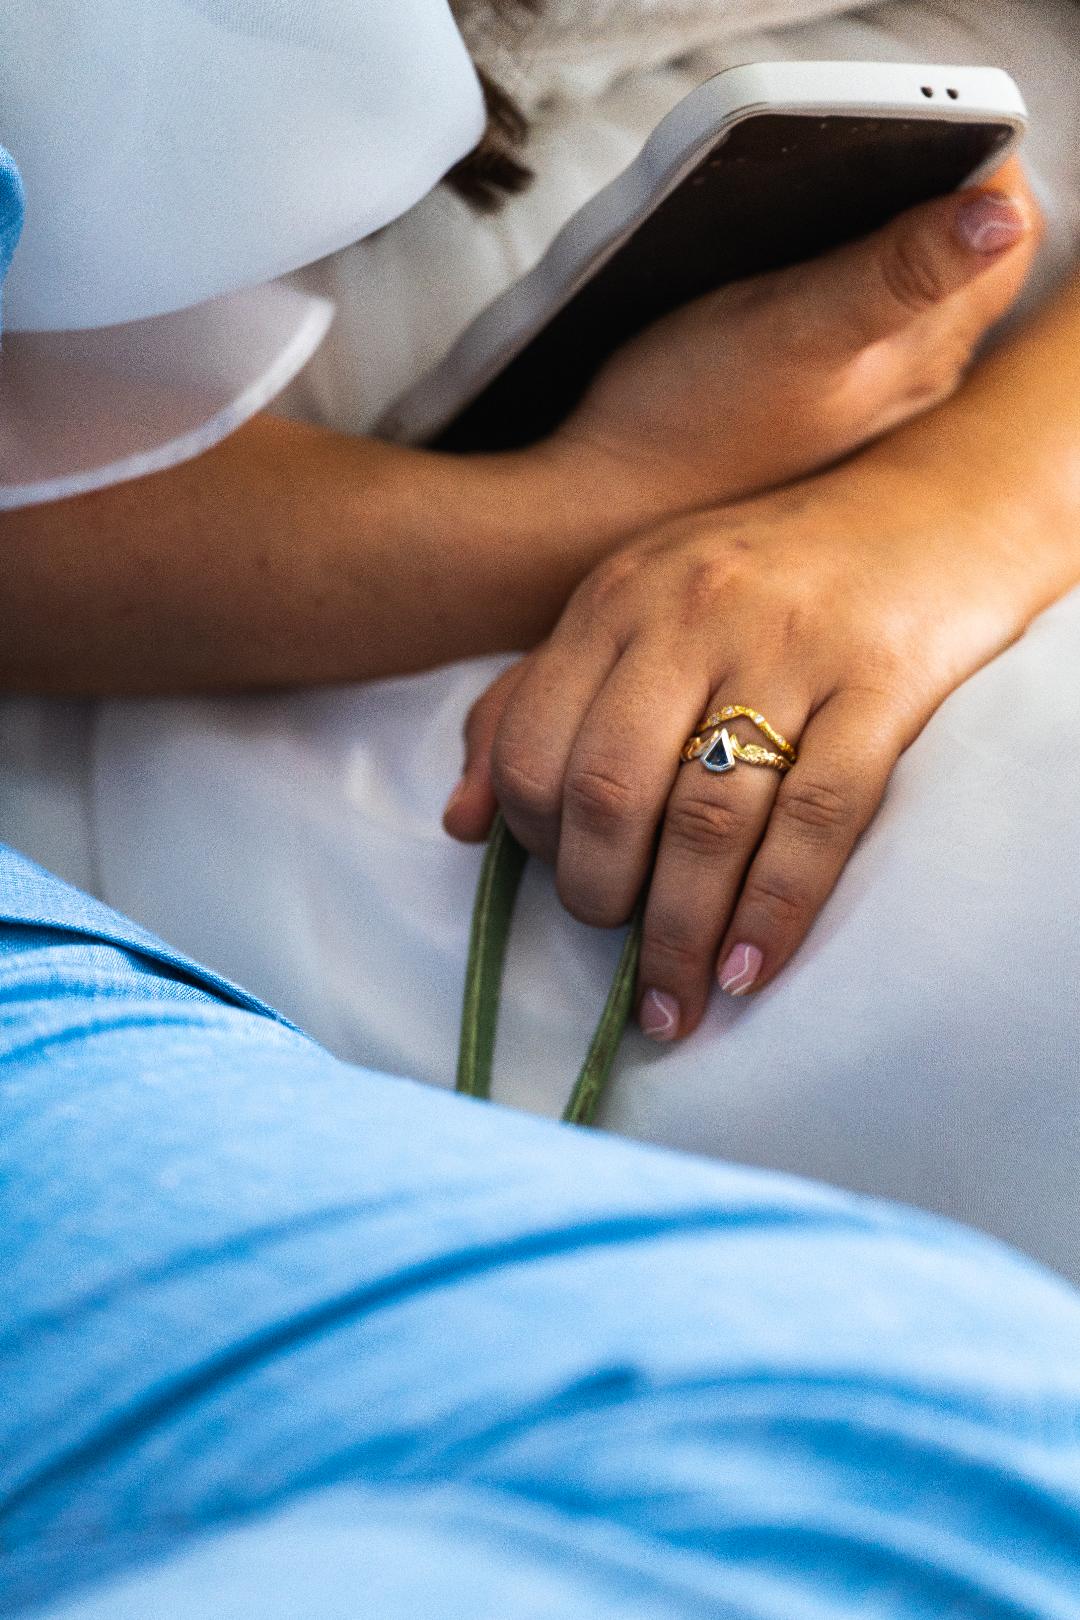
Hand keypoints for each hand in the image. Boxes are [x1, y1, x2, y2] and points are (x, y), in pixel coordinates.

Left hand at [445, 457, 1035, 1038]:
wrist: (929, 509)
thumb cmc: (763, 577)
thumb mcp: (633, 606)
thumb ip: (536, 698)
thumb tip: (461, 822)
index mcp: (617, 599)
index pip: (537, 746)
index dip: (532, 841)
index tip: (561, 885)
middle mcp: (691, 614)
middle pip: (609, 789)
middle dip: (598, 896)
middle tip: (617, 947)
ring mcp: (791, 647)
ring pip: (707, 818)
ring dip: (679, 932)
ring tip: (674, 1000)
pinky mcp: (883, 682)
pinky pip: (819, 817)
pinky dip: (775, 911)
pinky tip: (749, 971)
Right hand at [552, 161, 1039, 518]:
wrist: (607, 509)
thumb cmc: (687, 417)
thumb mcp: (793, 325)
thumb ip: (898, 270)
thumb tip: (1001, 217)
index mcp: (927, 352)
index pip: (1007, 232)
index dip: (973, 167)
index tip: (904, 142)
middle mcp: (914, 384)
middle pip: (966, 262)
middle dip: (926, 201)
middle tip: (845, 180)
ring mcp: (866, 406)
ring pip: (912, 299)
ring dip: (880, 247)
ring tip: (809, 232)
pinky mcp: (815, 417)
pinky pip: (858, 336)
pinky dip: (837, 297)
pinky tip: (782, 296)